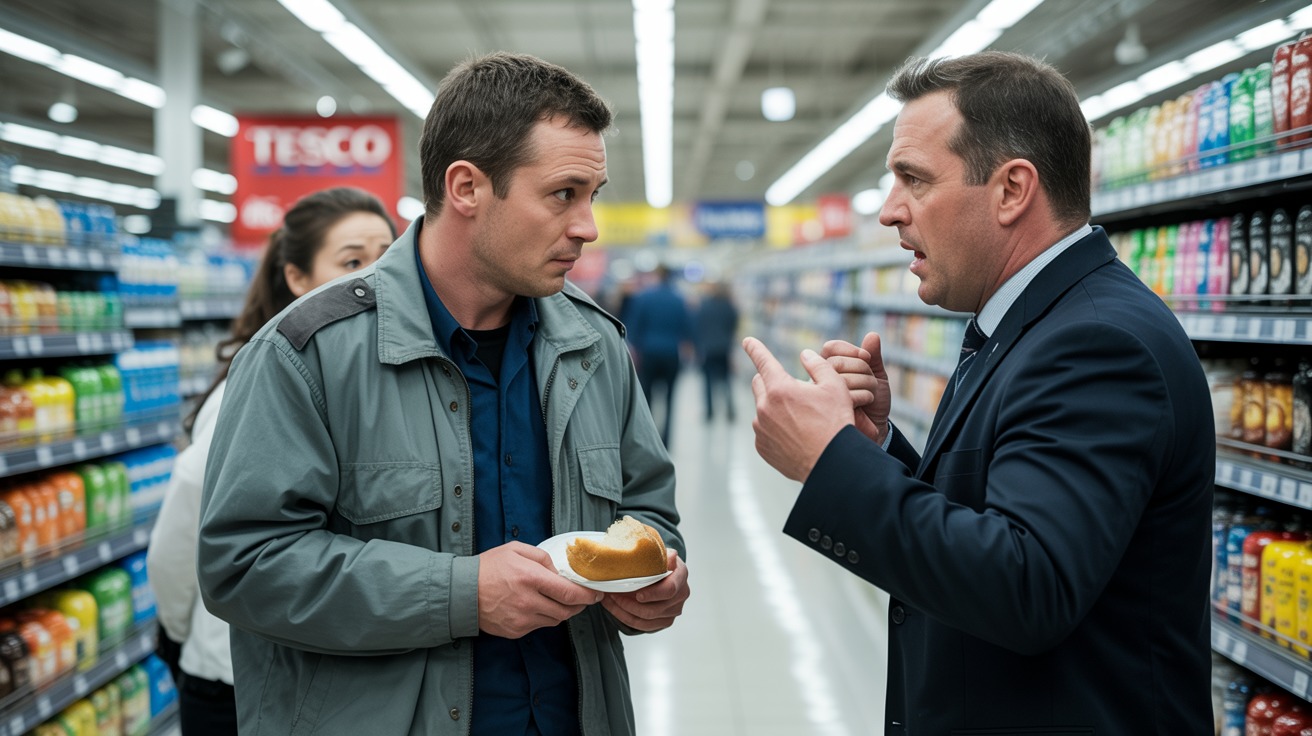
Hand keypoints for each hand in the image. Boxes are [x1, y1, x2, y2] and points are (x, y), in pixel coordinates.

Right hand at [478, 542, 602, 638]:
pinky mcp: (516, 631)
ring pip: (555, 619)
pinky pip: (539, 626)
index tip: (597, 593)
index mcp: (530, 578)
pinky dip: (543, 617)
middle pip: (567, 610)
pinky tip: (537, 607)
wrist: (461, 593)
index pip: (569, 593)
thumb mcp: (515, 550)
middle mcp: (528, 602)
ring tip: (557, 600)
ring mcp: (522, 620)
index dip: (588, 595)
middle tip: (582, 598)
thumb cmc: (488, 568)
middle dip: (578, 604)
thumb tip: (558, 570)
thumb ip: (542, 557)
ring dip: (561, 611)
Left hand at [602, 548, 688, 631]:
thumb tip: (670, 556)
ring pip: (646, 620)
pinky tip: (614, 608)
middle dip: (630, 604)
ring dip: (624, 611)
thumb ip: (661, 554)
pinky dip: (626, 618)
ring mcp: (673, 611)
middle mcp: (681, 595)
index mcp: (681, 576)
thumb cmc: (658, 561)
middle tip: (612, 593)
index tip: (637, 594)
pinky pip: (643, 626)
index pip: (669, 590)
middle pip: (655, 609)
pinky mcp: (664, 621)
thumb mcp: (659, 552)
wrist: (662, 570)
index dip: (653, 594)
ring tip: (609, 599)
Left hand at [742, 337, 854, 480]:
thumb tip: (805, 354)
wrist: (832, 463)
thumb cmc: (835, 423)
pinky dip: (776, 428)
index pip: (763, 360)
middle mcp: (764, 407)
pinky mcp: (762, 447)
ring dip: (775, 408)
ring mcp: (761, 429)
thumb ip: (818, 364)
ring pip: (763, 409)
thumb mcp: (835, 387)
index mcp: (780, 388)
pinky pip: (765, 430)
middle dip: (770, 381)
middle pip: (758, 384)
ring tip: (800, 419)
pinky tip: (795, 435)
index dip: (755, 348)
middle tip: (789, 389)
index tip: (747, 341)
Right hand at [820, 332, 889, 443]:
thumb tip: (873, 335)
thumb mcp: (877, 376)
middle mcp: (820, 380)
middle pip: (834, 361)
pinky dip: (861, 395)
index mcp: (830, 367)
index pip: (831, 348)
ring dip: (863, 382)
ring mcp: (820, 396)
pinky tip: (865, 404)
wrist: (876, 427)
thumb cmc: (873, 402)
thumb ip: (874, 356)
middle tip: (872, 380)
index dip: (849, 349)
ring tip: (870, 395)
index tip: (867, 357)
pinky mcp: (827, 411)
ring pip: (838, 376)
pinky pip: (841, 395)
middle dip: (860, 368)